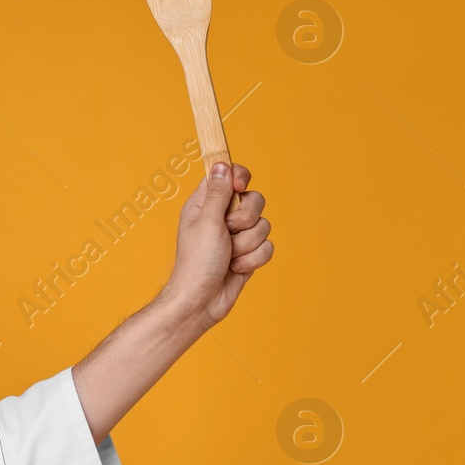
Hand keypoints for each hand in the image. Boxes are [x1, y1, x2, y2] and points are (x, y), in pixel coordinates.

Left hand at [163, 161, 273, 330]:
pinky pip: (268, 246)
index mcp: (205, 204)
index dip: (239, 177)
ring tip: (228, 256)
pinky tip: (235, 268)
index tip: (240, 186)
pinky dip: (253, 259)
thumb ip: (218, 193)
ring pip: (264, 225)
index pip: (229, 176)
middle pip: (254, 199)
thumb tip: (222, 164)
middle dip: (246, 218)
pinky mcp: (248, 253)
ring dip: (247, 244)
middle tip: (228, 231)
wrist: (202, 300)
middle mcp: (222, 217)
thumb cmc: (196, 262)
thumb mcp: (206, 222)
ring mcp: (237, 235)